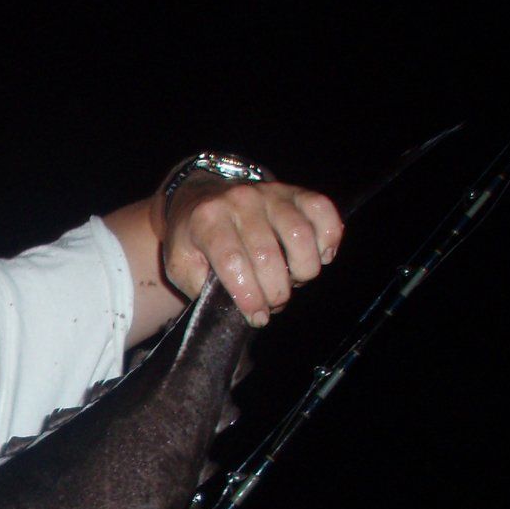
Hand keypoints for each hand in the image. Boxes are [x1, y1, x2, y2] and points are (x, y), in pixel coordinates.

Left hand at [163, 178, 343, 326]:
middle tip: (272, 304)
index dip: (249, 295)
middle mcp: (240, 201)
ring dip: (303, 270)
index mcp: (207, 220)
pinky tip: (320, 257)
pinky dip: (328, 239)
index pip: (232, 261)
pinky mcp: (296, 191)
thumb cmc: (195, 239)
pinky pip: (323, 211)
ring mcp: (270, 193)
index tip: (257, 317)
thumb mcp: (181, 264)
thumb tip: (234, 305)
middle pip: (267, 255)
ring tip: (293, 280)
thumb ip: (199, 286)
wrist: (202, 197)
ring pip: (299, 235)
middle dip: (275, 291)